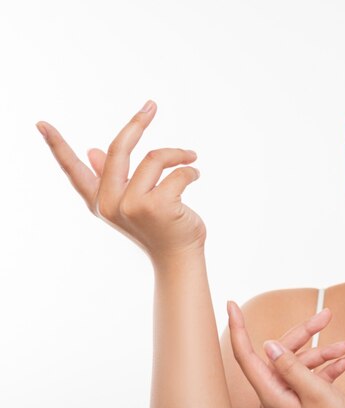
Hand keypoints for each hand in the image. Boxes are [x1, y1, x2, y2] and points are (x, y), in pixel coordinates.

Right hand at [37, 100, 205, 259]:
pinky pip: (177, 172)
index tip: (42, 124)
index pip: (73, 170)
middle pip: (119, 149)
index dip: (57, 146)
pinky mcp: (156, 206)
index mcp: (100, 201)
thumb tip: (92, 151)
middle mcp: (110, 203)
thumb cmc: (158, 227)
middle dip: (136, 123)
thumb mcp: (132, 203)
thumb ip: (112, 178)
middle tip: (151, 106)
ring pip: (154, 158)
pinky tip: (195, 174)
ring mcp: (131, 206)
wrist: (179, 257)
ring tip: (191, 158)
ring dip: (178, 154)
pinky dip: (190, 170)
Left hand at [228, 301, 344, 407]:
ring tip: (344, 348)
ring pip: (299, 364)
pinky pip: (309, 378)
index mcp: (271, 394)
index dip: (238, 328)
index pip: (245, 355)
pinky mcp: (301, 400)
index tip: (231, 304)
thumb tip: (268, 345)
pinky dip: (325, 369)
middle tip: (327, 316)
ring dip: (322, 353)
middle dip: (305, 334)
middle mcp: (275, 395)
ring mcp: (288, 398)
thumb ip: (291, 366)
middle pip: (281, 353)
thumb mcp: (315, 393)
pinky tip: (342, 363)